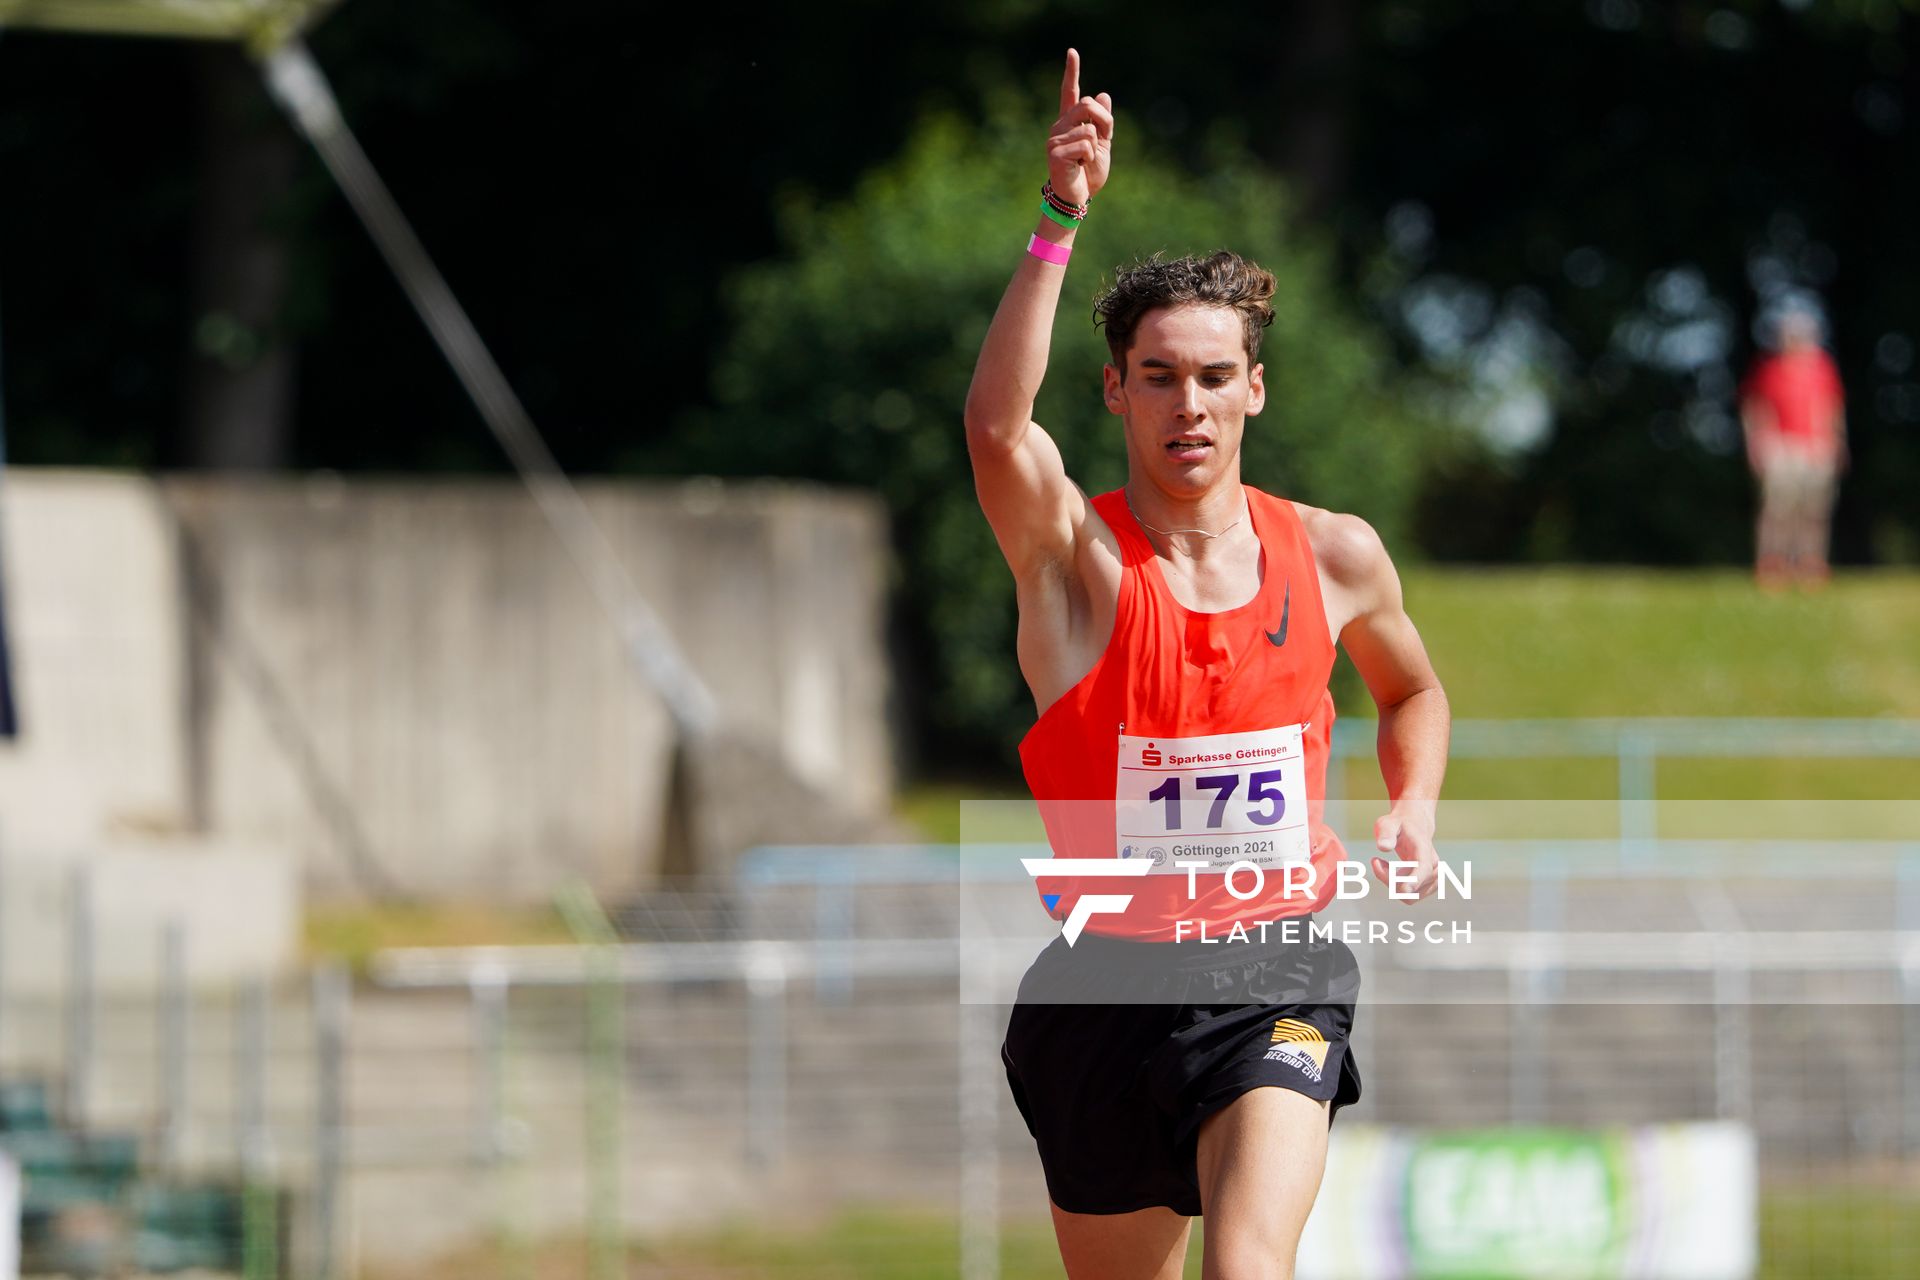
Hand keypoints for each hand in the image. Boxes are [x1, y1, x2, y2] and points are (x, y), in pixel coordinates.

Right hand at [1047, 48, 1112, 208]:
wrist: (1077, 198)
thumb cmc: (1088, 174)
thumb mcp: (1102, 144)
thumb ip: (1103, 121)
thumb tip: (1102, 94)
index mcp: (1070, 122)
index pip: (1069, 93)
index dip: (1071, 72)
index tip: (1072, 51)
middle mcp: (1059, 126)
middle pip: (1087, 105)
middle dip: (1103, 122)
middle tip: (1100, 141)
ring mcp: (1054, 138)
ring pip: (1089, 129)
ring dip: (1095, 148)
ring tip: (1083, 162)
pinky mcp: (1054, 152)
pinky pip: (1085, 146)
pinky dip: (1089, 158)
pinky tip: (1079, 167)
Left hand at [1371, 803, 1439, 900]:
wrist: (1414, 825)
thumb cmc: (1399, 824)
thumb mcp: (1387, 823)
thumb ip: (1385, 834)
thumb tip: (1383, 847)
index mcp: (1424, 849)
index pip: (1424, 868)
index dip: (1415, 880)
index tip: (1404, 889)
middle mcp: (1433, 866)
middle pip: (1411, 887)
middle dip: (1389, 880)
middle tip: (1375, 861)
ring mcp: (1433, 878)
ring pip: (1408, 895)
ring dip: (1391, 883)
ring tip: (1382, 863)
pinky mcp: (1427, 886)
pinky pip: (1407, 895)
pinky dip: (1394, 886)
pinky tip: (1389, 869)